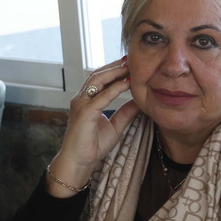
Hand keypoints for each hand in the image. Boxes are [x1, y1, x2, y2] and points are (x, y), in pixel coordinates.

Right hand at [47, 58, 139, 195]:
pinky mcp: (84, 113)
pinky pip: (100, 97)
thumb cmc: (93, 145)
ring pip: (97, 80)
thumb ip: (126, 113)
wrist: (79, 162)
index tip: (130, 63)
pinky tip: (126, 83)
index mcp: (87, 100)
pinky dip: (114, 89)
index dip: (115, 70)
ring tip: (129, 66)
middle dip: (115, 66)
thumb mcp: (115, 126)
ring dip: (114, 72)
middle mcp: (82, 98)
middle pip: (98, 75)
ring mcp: (81, 104)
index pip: (101, 79)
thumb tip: (140, 101)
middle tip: (131, 59)